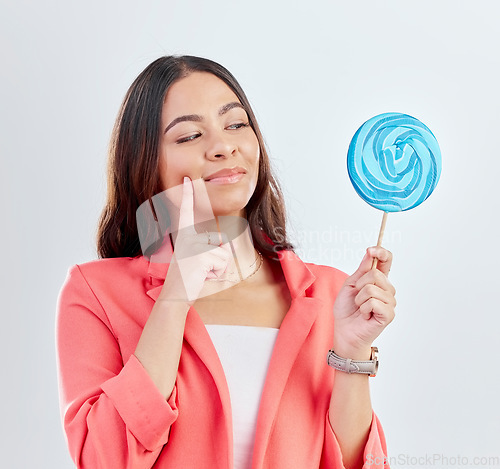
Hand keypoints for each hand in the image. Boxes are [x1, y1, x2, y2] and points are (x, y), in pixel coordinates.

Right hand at [159, 177, 232, 302]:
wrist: (174, 295)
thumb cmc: (188, 279)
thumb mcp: (198, 260)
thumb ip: (211, 249)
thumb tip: (228, 245)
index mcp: (185, 236)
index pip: (186, 212)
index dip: (187, 195)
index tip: (188, 179)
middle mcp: (188, 237)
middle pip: (221, 241)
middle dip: (219, 258)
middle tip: (201, 270)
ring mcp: (193, 246)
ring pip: (224, 253)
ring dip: (219, 268)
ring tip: (202, 273)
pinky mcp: (201, 256)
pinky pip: (223, 263)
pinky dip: (218, 273)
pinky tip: (203, 277)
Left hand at [332, 247, 395, 358]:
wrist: (344, 330)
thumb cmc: (347, 309)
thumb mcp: (350, 285)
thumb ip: (361, 270)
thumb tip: (370, 253)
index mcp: (378, 281)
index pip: (387, 261)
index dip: (382, 252)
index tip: (372, 250)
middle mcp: (387, 290)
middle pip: (375, 274)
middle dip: (359, 285)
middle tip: (357, 298)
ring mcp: (390, 302)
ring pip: (372, 288)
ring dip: (359, 299)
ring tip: (360, 308)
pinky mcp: (389, 314)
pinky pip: (373, 302)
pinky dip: (364, 308)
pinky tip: (365, 315)